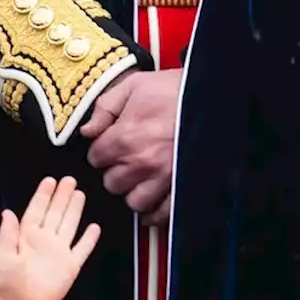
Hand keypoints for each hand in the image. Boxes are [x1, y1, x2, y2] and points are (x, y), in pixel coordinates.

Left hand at [0, 175, 100, 299]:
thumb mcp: (3, 255)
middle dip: (62, 196)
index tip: (50, 181)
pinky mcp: (70, 266)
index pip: (37, 209)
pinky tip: (94, 228)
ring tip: (79, 194)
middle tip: (69, 179)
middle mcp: (45, 240)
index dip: (43, 195)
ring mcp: (59, 252)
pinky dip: (89, 239)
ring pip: (69, 225)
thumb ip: (6, 233)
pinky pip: (82, 249)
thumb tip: (7, 212)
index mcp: (27, 236)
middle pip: (55, 213)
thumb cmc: (9, 285)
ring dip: (74, 210)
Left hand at [82, 68, 182, 225]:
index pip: (95, 159)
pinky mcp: (184, 187)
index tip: (108, 146)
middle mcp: (143, 162)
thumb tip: (86, 129)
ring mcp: (165, 178)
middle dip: (115, 172)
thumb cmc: (174, 90)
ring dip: (134, 192)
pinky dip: (156, 212)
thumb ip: (104, 108)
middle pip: (112, 184)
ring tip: (139, 178)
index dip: (100, 151)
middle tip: (124, 161)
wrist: (212, 96)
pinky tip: (154, 200)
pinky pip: (164, 214)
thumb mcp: (133, 86)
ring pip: (135, 202)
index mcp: (126, 137)